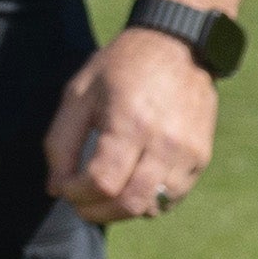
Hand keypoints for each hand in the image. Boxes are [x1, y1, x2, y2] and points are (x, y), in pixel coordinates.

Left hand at [45, 24, 220, 227]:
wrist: (177, 46)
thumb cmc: (120, 67)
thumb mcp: (78, 93)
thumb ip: (60, 142)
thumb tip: (55, 188)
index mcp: (129, 122)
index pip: (102, 181)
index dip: (76, 193)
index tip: (63, 187)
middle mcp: (164, 142)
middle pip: (129, 203)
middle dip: (96, 211)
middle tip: (79, 203)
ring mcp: (188, 152)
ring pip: (153, 206)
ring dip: (121, 210)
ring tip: (102, 196)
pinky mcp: (202, 156)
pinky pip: (174, 197)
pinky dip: (148, 202)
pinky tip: (130, 187)